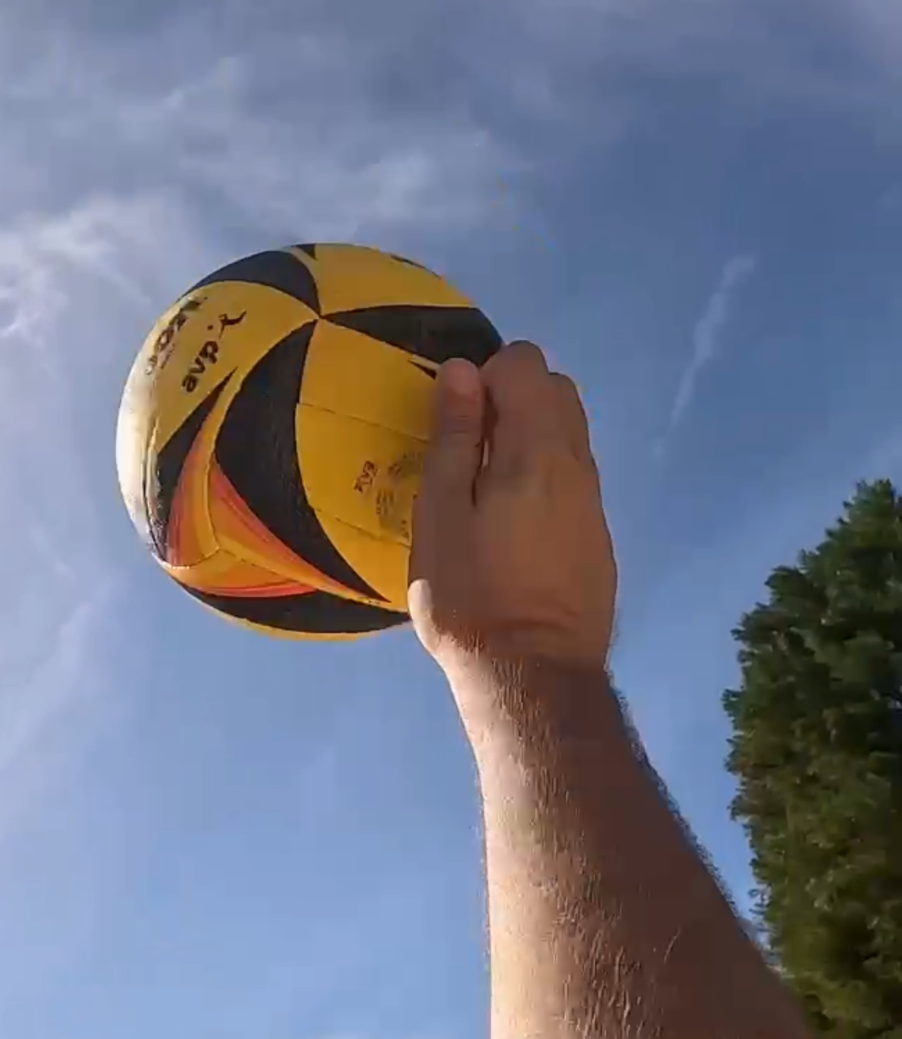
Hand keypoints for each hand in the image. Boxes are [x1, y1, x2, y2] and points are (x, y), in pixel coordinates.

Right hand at [407, 343, 615, 680]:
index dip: (484, 377)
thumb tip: (463, 370)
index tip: (455, 424)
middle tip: (466, 454)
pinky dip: (543, 476)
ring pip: (569, 434)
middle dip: (511, 400)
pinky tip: (511, 528)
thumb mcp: (441, 513)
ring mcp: (594, 500)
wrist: (532, 675)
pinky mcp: (598, 535)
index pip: (526, 363)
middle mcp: (578, 463)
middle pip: (556, 390)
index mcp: (537, 448)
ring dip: (528, 439)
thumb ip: (453, 437)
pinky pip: (572, 477)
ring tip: (485, 493)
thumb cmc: (470, 595)